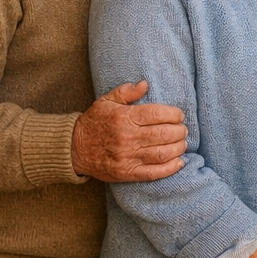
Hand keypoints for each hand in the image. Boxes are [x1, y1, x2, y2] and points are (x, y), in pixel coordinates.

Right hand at [72, 81, 187, 182]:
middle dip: (180, 131)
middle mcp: (127, 137)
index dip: (174, 114)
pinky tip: (179, 162)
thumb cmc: (94, 122)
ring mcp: (127, 157)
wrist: (73, 149)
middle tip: (183, 130)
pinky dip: (170, 168)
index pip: (158, 114)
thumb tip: (145, 84)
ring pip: (163, 153)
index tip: (179, 115)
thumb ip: (126, 92)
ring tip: (182, 143)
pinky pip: (154, 172)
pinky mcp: (127, 173)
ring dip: (178, 148)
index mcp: (124, 117)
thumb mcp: (106, 101)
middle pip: (164, 134)